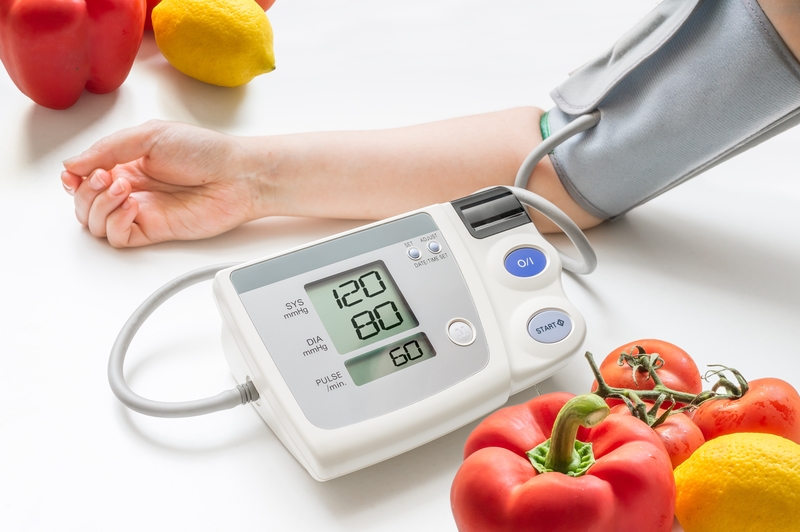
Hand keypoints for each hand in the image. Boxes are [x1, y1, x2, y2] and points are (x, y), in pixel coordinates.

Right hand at [61, 120, 264, 246]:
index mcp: (128, 162)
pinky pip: (118, 237)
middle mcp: (132, 188)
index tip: (76, 173)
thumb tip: (72, 164)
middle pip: (85, 203)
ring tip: (124, 189)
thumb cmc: (205, 151)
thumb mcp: (150, 135)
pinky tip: (131, 207)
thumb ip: (108, 149)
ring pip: (96, 223)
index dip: (74, 178)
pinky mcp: (155, 230)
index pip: (85, 177)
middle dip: (86, 191)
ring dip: (99, 205)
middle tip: (108, 177)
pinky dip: (115, 223)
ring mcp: (143, 210)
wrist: (238, 175)